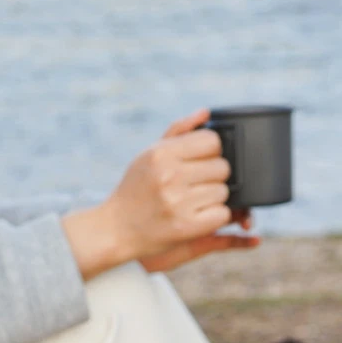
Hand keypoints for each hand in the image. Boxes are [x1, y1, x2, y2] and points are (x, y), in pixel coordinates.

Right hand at [62, 108, 258, 279]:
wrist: (117, 229)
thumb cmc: (137, 188)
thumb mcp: (150, 154)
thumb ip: (180, 131)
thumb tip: (207, 113)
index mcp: (161, 154)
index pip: (212, 141)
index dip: (211, 151)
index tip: (202, 160)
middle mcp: (169, 176)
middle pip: (222, 167)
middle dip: (214, 176)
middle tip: (197, 184)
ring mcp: (178, 203)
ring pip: (224, 192)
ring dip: (215, 198)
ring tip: (194, 201)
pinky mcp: (187, 227)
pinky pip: (223, 214)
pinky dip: (216, 217)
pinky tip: (198, 215)